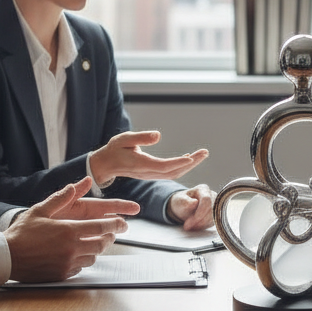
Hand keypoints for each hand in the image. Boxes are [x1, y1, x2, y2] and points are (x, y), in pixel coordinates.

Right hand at [4, 176, 137, 281]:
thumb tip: (77, 184)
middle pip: (102, 243)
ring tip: (96, 242)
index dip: (115, 224)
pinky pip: (82, 267)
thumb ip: (61, 197)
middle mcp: (71, 248)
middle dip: (110, 237)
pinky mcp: (62, 274)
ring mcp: (67, 263)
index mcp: (68, 231)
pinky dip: (85, 260)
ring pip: (94, 256)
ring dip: (97, 249)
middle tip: (112, 232)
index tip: (123, 221)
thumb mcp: (40, 210)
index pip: (101, 227)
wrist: (6, 257)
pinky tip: (80, 253)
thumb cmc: (22, 233)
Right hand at [89, 130, 208, 185]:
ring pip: (174, 173)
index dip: (178, 162)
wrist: (106, 164)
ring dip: (189, 165)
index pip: (163, 166)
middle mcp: (148, 172)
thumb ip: (141, 138)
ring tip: (202, 154)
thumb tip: (158, 135)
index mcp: (141, 164)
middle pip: (174, 171)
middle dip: (191, 163)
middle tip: (205, 152)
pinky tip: (189, 158)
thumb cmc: (114, 150)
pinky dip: (182, 166)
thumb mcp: (124, 139)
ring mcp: (151, 175)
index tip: (192, 158)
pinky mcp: (152, 174)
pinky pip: (170, 172)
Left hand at [166, 184, 215, 230]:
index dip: (199, 213)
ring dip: (201, 225)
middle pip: (212, 209)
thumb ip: (185, 201)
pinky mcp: (216, 213)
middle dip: (200, 221)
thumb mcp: (179, 201)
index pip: (206, 200)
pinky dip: (204, 226)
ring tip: (190, 227)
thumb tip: (195, 202)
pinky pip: (214, 222)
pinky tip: (195, 226)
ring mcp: (216, 204)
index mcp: (203, 189)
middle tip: (187, 227)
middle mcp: (212, 195)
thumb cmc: (181, 202)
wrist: (183, 207)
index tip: (188, 223)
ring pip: (214, 217)